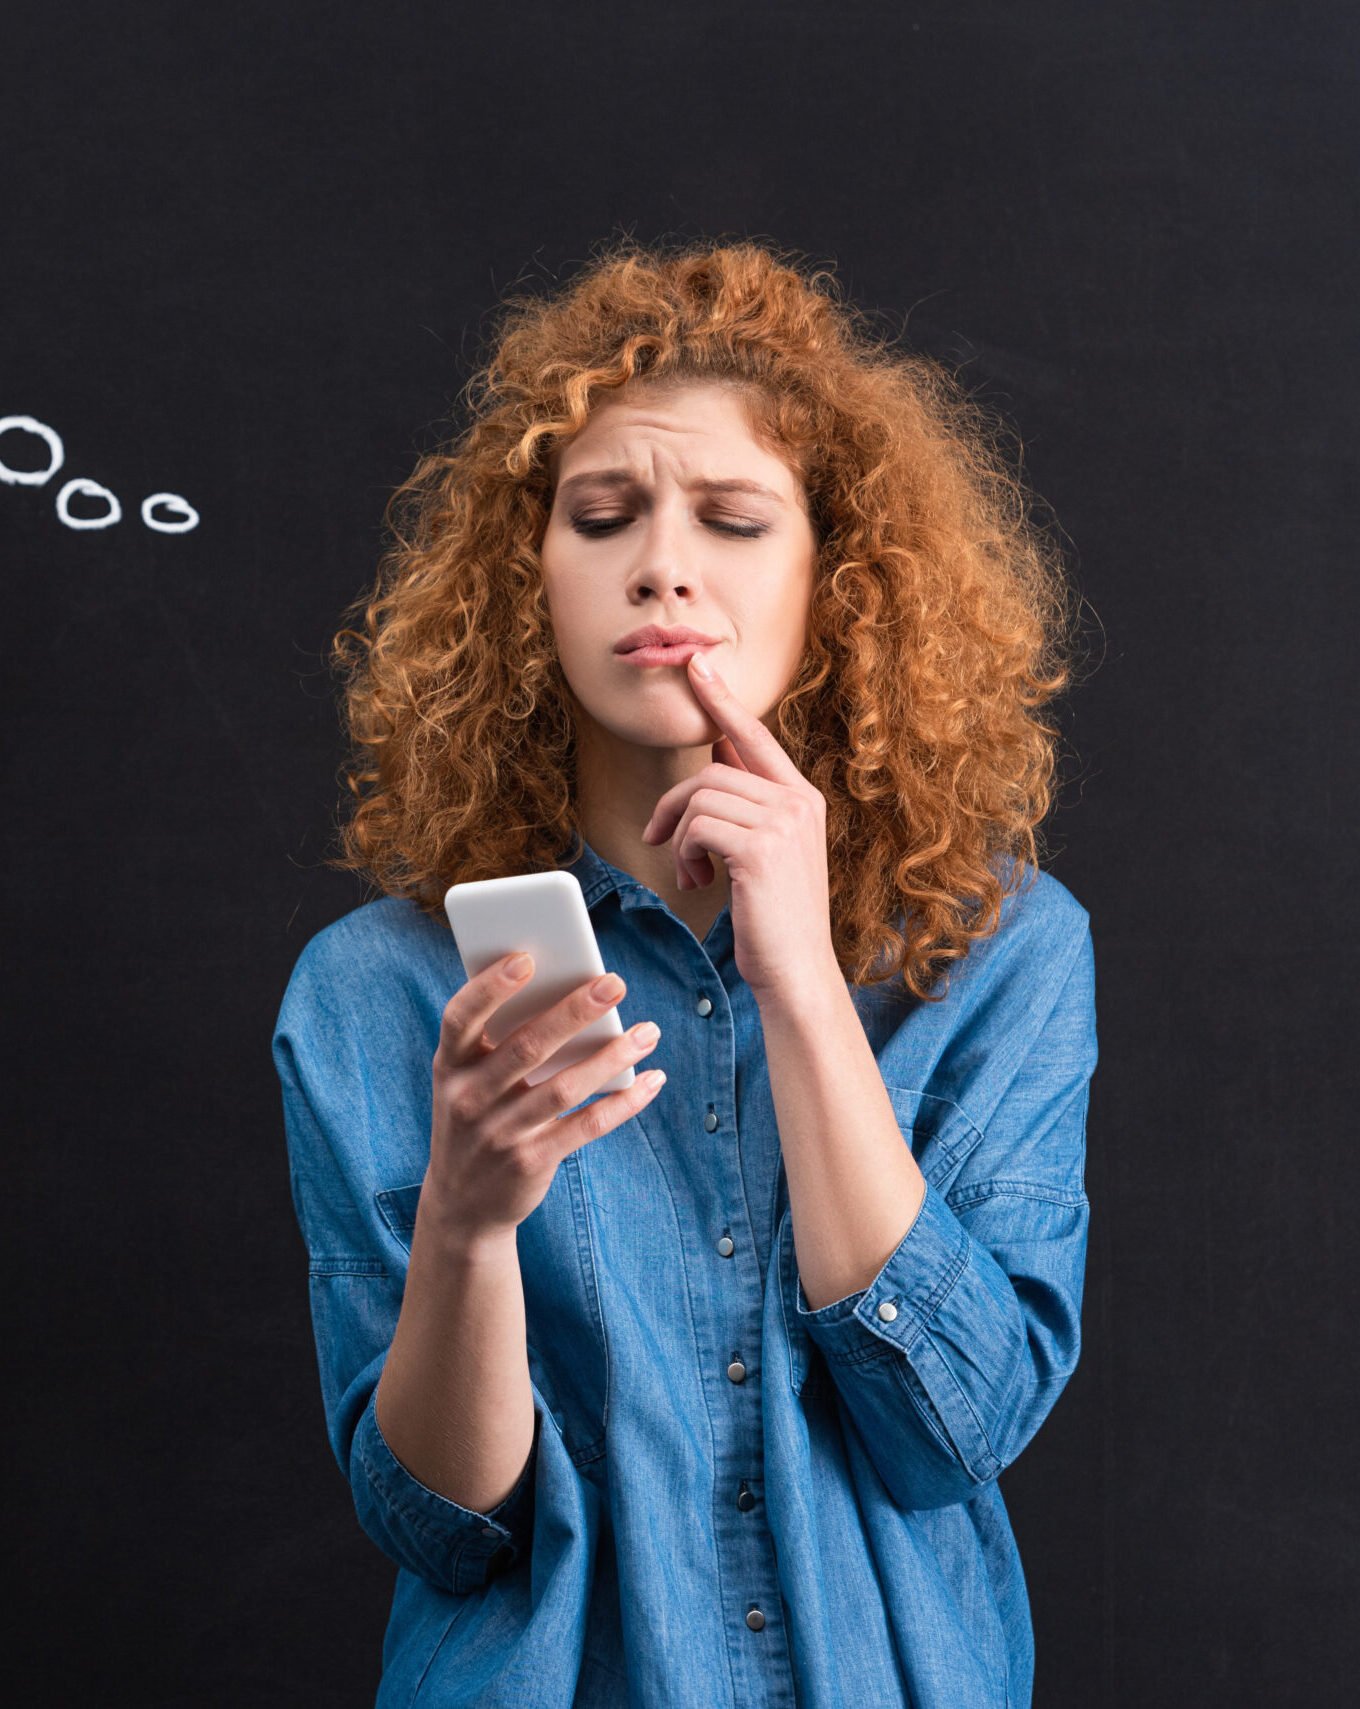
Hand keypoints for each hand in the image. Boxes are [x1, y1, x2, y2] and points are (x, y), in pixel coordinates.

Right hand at [425, 954, 664, 1246]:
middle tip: (614, 983)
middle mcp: (468, 1098)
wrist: (461, 1205)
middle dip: (574, 1011)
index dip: (490, 987)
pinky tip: (651, 1080)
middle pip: (527, 1047)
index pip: (461, 1017)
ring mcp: (498, 1133)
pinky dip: (623, 1102)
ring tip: (648, 1031)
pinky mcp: (530, 1162)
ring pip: (564, 1087)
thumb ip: (499, 1042)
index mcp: (448, 1065)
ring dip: (611, 1056)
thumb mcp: (466, 1081)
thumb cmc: (475, 1118)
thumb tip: (568, 991)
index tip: (526, 958)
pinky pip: (585, 1126)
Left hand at [640, 651, 836, 999]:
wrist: (797, 971)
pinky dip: (685, 853)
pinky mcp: (760, 848)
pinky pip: (698, 826)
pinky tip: (698, 882)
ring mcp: (782, 823)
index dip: (723, 701)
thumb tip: (715, 754)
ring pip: (701, 796)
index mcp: (803, 799)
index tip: (698, 667)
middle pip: (712, 771)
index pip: (755, 736)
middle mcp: (798, 802)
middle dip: (674, 804)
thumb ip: (747, 803)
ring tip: (691, 872)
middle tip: (660, 840)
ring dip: (680, 835)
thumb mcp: (767, 853)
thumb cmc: (776, 919)